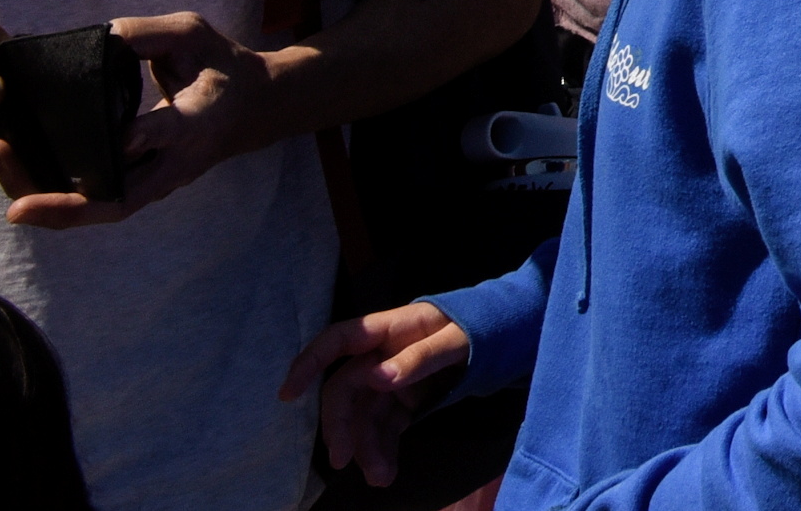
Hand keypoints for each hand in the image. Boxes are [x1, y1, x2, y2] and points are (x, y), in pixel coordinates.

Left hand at [7, 12, 271, 229]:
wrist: (254, 108)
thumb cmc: (221, 67)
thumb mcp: (193, 33)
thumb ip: (144, 33)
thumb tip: (91, 41)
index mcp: (197, 119)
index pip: (172, 131)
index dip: (147, 135)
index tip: (122, 137)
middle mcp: (175, 162)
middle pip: (119, 201)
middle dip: (64, 207)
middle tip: (17, 205)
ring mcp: (158, 183)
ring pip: (100, 210)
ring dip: (49, 207)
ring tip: (4, 179)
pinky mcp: (142, 187)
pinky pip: (95, 203)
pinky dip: (53, 200)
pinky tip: (17, 179)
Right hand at [282, 301, 468, 487]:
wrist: (512, 334)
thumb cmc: (484, 324)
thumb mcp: (459, 337)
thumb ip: (420, 356)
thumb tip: (376, 377)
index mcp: (393, 328)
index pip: (340, 340)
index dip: (309, 363)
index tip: (288, 394)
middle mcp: (385, 354)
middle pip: (347, 389)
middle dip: (342, 425)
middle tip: (343, 460)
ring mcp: (394, 379)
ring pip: (365, 414)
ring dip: (365, 447)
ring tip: (379, 477)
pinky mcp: (406, 401)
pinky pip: (385, 426)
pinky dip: (382, 449)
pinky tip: (386, 471)